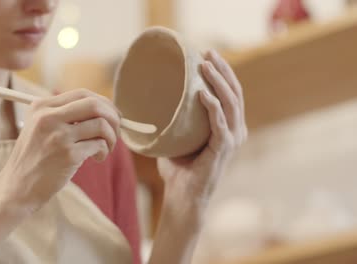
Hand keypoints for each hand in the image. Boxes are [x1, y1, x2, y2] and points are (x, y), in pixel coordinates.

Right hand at [0, 89, 120, 212]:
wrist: (16, 188)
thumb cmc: (33, 159)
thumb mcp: (38, 128)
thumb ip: (63, 115)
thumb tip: (103, 109)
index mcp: (41, 107)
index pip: (82, 94)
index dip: (103, 103)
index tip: (112, 115)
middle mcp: (48, 117)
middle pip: (95, 104)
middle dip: (113, 117)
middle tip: (115, 132)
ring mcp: (58, 136)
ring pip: (101, 125)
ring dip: (111, 137)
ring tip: (105, 149)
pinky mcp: (68, 155)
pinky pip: (99, 145)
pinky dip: (103, 151)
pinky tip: (96, 159)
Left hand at [157, 50, 246, 208]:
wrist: (181, 195)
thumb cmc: (179, 168)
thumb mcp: (178, 137)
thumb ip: (175, 120)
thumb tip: (155, 99)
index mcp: (228, 126)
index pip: (231, 93)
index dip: (223, 72)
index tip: (207, 54)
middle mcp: (235, 131)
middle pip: (235, 93)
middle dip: (223, 70)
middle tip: (207, 52)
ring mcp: (231, 140)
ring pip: (231, 103)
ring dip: (219, 81)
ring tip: (205, 64)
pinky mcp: (223, 149)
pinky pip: (219, 123)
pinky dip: (212, 106)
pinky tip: (202, 92)